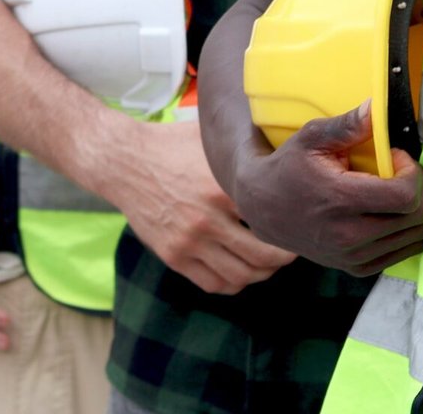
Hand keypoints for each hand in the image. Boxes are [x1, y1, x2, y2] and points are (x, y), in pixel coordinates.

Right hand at [112, 119, 296, 294]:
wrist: (123, 162)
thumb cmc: (172, 145)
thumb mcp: (210, 140)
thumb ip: (243, 145)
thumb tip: (282, 141)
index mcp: (222, 188)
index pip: (271, 220)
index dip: (291, 225)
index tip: (299, 222)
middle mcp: (207, 219)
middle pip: (262, 256)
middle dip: (284, 257)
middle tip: (291, 249)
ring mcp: (189, 242)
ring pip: (239, 276)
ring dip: (261, 274)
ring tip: (268, 264)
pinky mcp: (173, 256)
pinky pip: (212, 283)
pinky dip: (233, 283)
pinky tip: (240, 270)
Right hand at [232, 102, 422, 276]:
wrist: (263, 208)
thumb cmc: (289, 167)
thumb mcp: (310, 137)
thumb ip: (346, 125)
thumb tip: (374, 108)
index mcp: (340, 200)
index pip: (405, 195)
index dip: (413, 173)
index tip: (396, 158)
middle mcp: (349, 235)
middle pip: (417, 217)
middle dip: (419, 188)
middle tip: (399, 172)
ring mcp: (354, 257)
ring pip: (416, 236)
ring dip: (416, 210)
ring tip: (395, 191)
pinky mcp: (358, 268)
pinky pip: (405, 252)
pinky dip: (407, 231)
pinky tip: (389, 212)